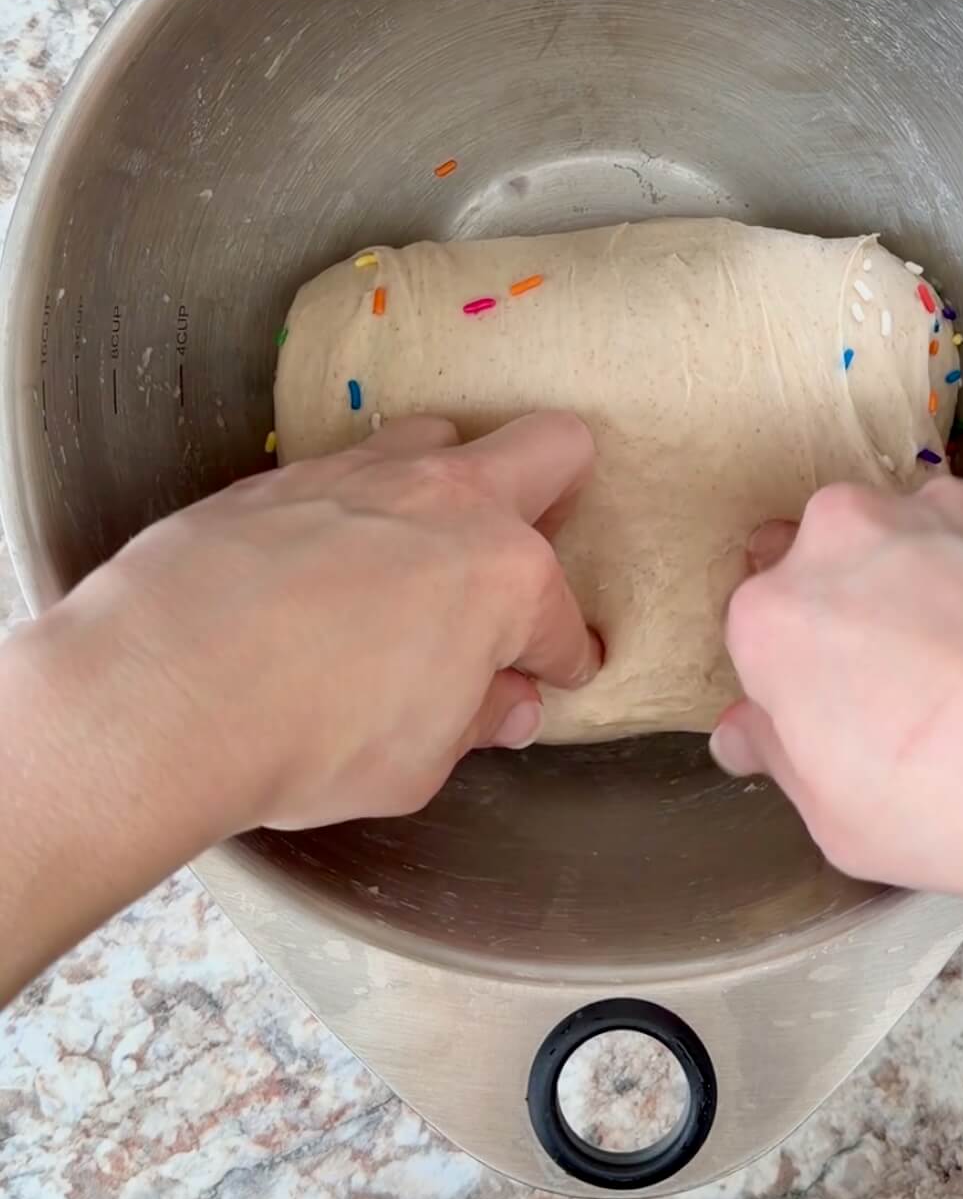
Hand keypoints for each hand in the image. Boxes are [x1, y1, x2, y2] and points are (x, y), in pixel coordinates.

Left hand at [1, 411, 602, 997]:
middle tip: (527, 551)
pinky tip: (322, 561)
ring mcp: (363, 473)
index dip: (560, 658)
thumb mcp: (418, 761)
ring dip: (447, 483)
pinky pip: (346, 468)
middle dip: (561, 490)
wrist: (165, 687)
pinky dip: (353, 508)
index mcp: (507, 576)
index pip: (562, 622)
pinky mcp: (283, 474)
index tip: (547, 675)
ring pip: (440, 437)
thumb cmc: (311, 737)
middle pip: (550, 447)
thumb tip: (504, 704)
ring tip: (417, 548)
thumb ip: (473, 719)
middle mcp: (448, 501)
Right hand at [711, 479, 962, 986]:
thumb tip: (748, 732)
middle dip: (859, 608)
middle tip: (910, 684)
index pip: (762, 627)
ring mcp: (946, 512)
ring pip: (919, 540)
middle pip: (833, 562)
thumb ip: (779, 757)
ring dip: (937, 586)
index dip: (798, 671)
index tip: (834, 705)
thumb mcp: (840, 822)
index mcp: (777, 615)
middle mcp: (849, 537)